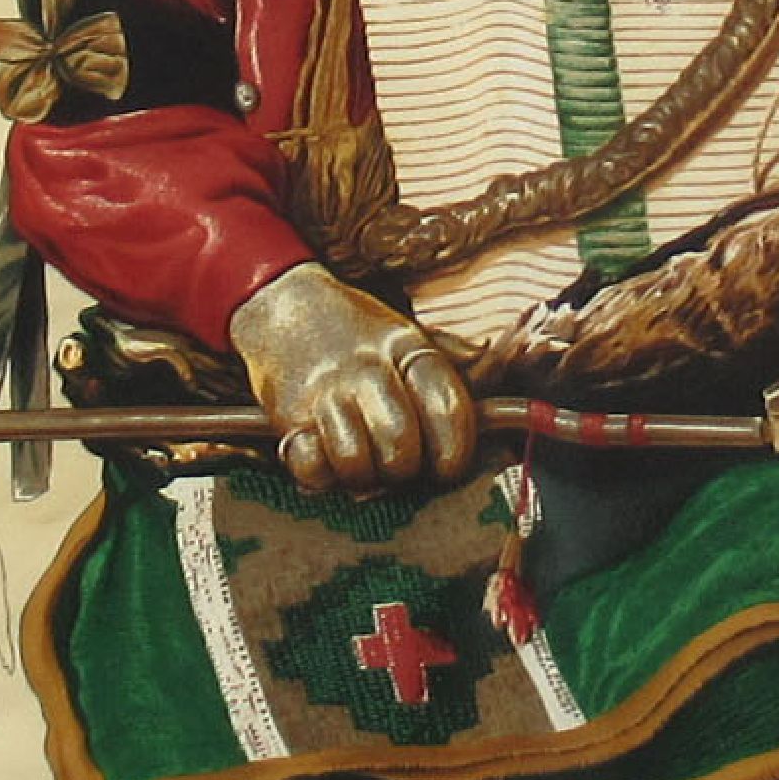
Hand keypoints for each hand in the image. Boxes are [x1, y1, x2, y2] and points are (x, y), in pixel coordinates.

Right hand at [230, 265, 477, 491]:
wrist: (278, 305)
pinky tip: (324, 455)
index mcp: (407, 349)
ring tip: (362, 459)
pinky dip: (320, 473)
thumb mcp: (405, 332)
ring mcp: (326, 393)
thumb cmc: (353, 331)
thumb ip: (449, 359)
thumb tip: (500, 374)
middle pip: (402, 445)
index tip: (449, 466)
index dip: (456, 448)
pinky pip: (311, 467)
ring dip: (363, 474)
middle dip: (405, 469)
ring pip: (357, 462)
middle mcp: (368, 370)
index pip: (447, 404)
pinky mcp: (289, 416)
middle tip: (398, 463)